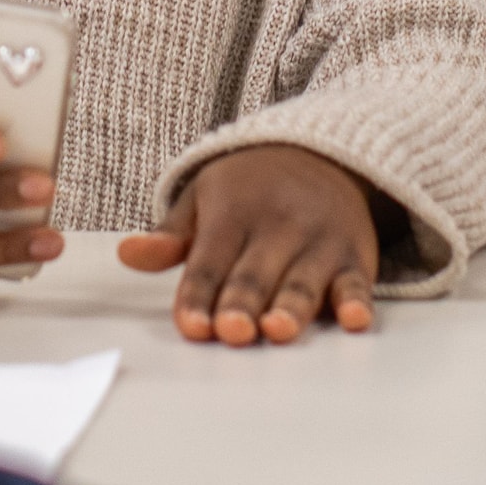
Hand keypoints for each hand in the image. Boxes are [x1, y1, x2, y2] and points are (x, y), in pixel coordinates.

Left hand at [119, 144, 379, 345]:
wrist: (322, 152)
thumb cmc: (251, 188)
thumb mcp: (204, 197)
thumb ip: (170, 235)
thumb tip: (128, 254)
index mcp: (234, 214)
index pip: (210, 261)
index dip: (199, 294)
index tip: (190, 326)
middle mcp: (277, 227)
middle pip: (255, 274)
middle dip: (242, 304)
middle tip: (231, 332)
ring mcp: (318, 241)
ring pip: (302, 281)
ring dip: (292, 307)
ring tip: (277, 330)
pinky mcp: (354, 255)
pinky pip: (357, 280)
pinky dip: (357, 300)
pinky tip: (353, 319)